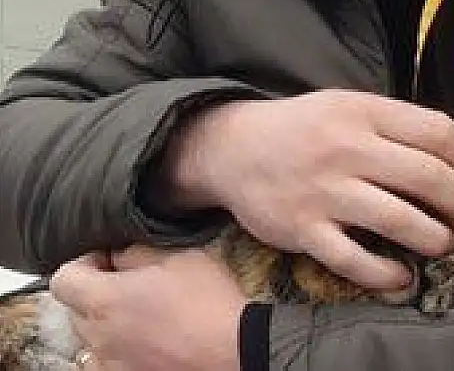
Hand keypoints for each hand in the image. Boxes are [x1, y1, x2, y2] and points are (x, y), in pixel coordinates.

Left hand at [50, 246, 246, 370]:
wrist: (233, 348)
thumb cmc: (207, 300)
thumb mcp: (179, 255)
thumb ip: (137, 251)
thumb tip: (120, 254)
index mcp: (103, 300)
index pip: (62, 279)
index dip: (84, 263)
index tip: (110, 262)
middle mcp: (97, 335)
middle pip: (76, 308)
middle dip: (97, 292)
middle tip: (133, 285)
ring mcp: (108, 362)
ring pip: (91, 337)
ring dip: (107, 322)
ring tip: (143, 316)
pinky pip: (106, 360)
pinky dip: (118, 349)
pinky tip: (144, 342)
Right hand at [159, 91, 453, 290]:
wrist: (231, 148)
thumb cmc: (306, 127)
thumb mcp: (351, 106)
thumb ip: (398, 124)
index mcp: (365, 112)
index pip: (437, 132)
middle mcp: (346, 149)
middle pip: (428, 176)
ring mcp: (324, 192)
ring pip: (399, 220)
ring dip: (435, 237)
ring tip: (446, 242)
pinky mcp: (302, 230)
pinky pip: (354, 260)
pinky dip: (385, 273)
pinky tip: (403, 276)